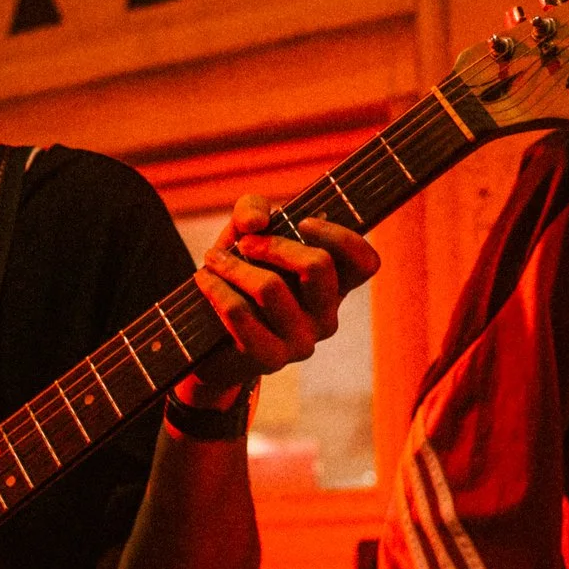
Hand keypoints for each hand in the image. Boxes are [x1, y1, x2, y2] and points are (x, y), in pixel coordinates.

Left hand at [175, 192, 380, 407]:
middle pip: (318, 265)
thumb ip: (252, 209)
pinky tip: (204, 280)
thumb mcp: (247, 233)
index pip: (365, 262)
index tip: (303, 222)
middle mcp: (327, 316)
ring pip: (271, 287)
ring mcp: (303, 342)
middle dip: (273, 245)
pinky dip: (217, 289)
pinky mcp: (271, 359)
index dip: (341, 237)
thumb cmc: (240, 274)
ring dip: (233, 266)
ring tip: (213, 259)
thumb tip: (255, 222)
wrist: (210, 337)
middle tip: (244, 243)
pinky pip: (241, 314)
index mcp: (335, 286)